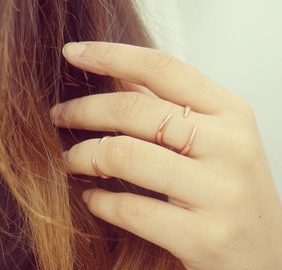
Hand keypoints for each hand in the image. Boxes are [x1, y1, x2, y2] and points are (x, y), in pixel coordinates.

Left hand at [50, 42, 281, 269]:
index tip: (73, 54)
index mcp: (232, 114)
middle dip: (84, 109)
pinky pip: (132, 209)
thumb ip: (173, 106)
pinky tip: (92, 198)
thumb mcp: (217, 139)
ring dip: (83, 156)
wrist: (265, 255)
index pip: (162, 68)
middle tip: (60, 115)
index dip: (111, 55)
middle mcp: (231, 146)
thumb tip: (124, 76)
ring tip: (70, 160)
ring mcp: (221, 193)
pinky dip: (101, 201)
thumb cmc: (232, 191)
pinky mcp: (204, 237)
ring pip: (126, 156)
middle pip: (135, 109)